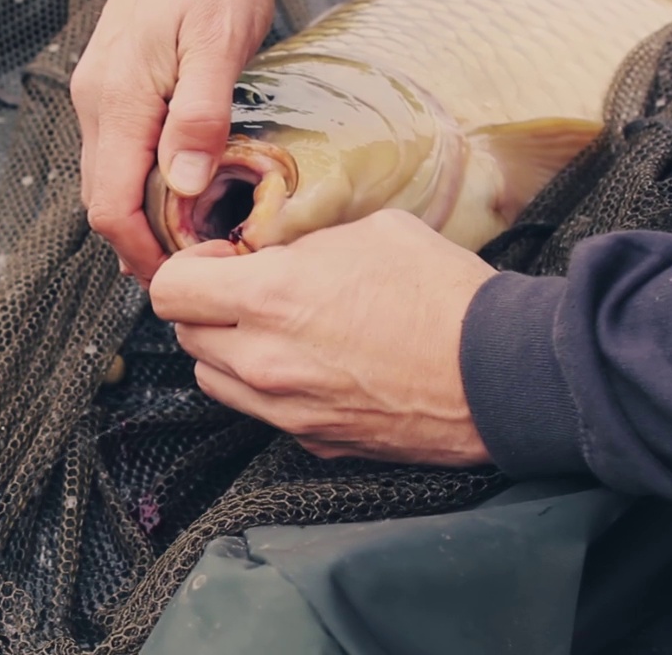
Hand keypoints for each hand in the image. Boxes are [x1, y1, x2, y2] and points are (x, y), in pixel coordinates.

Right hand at [70, 0, 275, 283]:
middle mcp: (95, 105)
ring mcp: (98, 98)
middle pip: (101, 202)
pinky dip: (140, 190)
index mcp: (117, 100)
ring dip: (141, 221)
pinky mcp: (112, 91)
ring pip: (106, 182)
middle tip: (195, 270)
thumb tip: (186, 185)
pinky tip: (175, 200)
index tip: (182, 276)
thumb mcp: (218, 41)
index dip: (141, 251)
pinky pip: (115, 156)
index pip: (109, 204)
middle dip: (141, 246)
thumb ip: (200, 115)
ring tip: (191, 244)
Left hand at [148, 210, 499, 466]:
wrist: (501, 374)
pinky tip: (311, 365)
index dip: (189, 267)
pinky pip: (260, 412)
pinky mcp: (313, 440)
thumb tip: (278, 251)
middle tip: (248, 291)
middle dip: (207, 308)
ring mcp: (286, 410)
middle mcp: (264, 361)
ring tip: (274, 329)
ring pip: (213, 379)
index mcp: (271, 299)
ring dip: (228, 350)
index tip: (223, 259)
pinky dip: (267, 387)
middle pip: (186, 337)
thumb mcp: (372, 231)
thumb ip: (305, 242)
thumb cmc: (444, 294)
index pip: (170, 291)